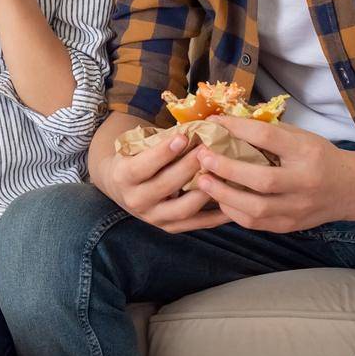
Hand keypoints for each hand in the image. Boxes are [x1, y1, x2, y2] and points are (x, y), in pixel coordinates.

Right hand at [97, 131, 234, 234]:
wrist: (122, 188)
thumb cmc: (135, 158)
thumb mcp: (136, 147)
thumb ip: (159, 141)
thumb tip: (194, 128)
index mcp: (123, 176)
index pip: (143, 166)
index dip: (163, 152)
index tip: (183, 137)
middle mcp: (136, 200)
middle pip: (165, 186)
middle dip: (188, 167)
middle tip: (208, 151)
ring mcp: (153, 218)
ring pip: (183, 209)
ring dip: (204, 191)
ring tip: (221, 174)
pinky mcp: (170, 227)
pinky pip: (197, 224)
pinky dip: (217, 215)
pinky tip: (232, 202)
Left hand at [195, 116, 354, 232]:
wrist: (350, 189)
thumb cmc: (319, 156)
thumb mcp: (301, 137)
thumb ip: (269, 133)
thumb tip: (228, 124)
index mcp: (307, 153)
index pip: (268, 139)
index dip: (237, 129)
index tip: (214, 124)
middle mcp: (304, 182)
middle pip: (262, 180)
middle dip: (227, 169)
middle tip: (203, 158)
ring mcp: (298, 208)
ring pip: (257, 208)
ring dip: (224, 195)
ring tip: (203, 182)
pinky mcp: (290, 226)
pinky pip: (256, 223)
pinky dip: (233, 212)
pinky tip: (220, 199)